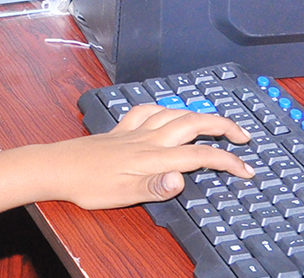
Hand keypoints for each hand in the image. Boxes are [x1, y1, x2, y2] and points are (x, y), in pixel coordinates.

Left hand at [39, 105, 253, 210]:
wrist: (57, 167)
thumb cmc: (87, 185)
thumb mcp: (123, 195)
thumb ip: (155, 187)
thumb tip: (181, 179)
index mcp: (153, 158)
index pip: (200, 157)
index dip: (228, 162)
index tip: (247, 170)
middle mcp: (148, 139)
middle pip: (194, 123)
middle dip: (223, 126)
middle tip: (243, 137)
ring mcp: (134, 131)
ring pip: (174, 113)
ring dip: (199, 114)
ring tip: (215, 123)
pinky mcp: (120, 129)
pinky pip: (148, 110)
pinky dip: (165, 108)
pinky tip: (168, 111)